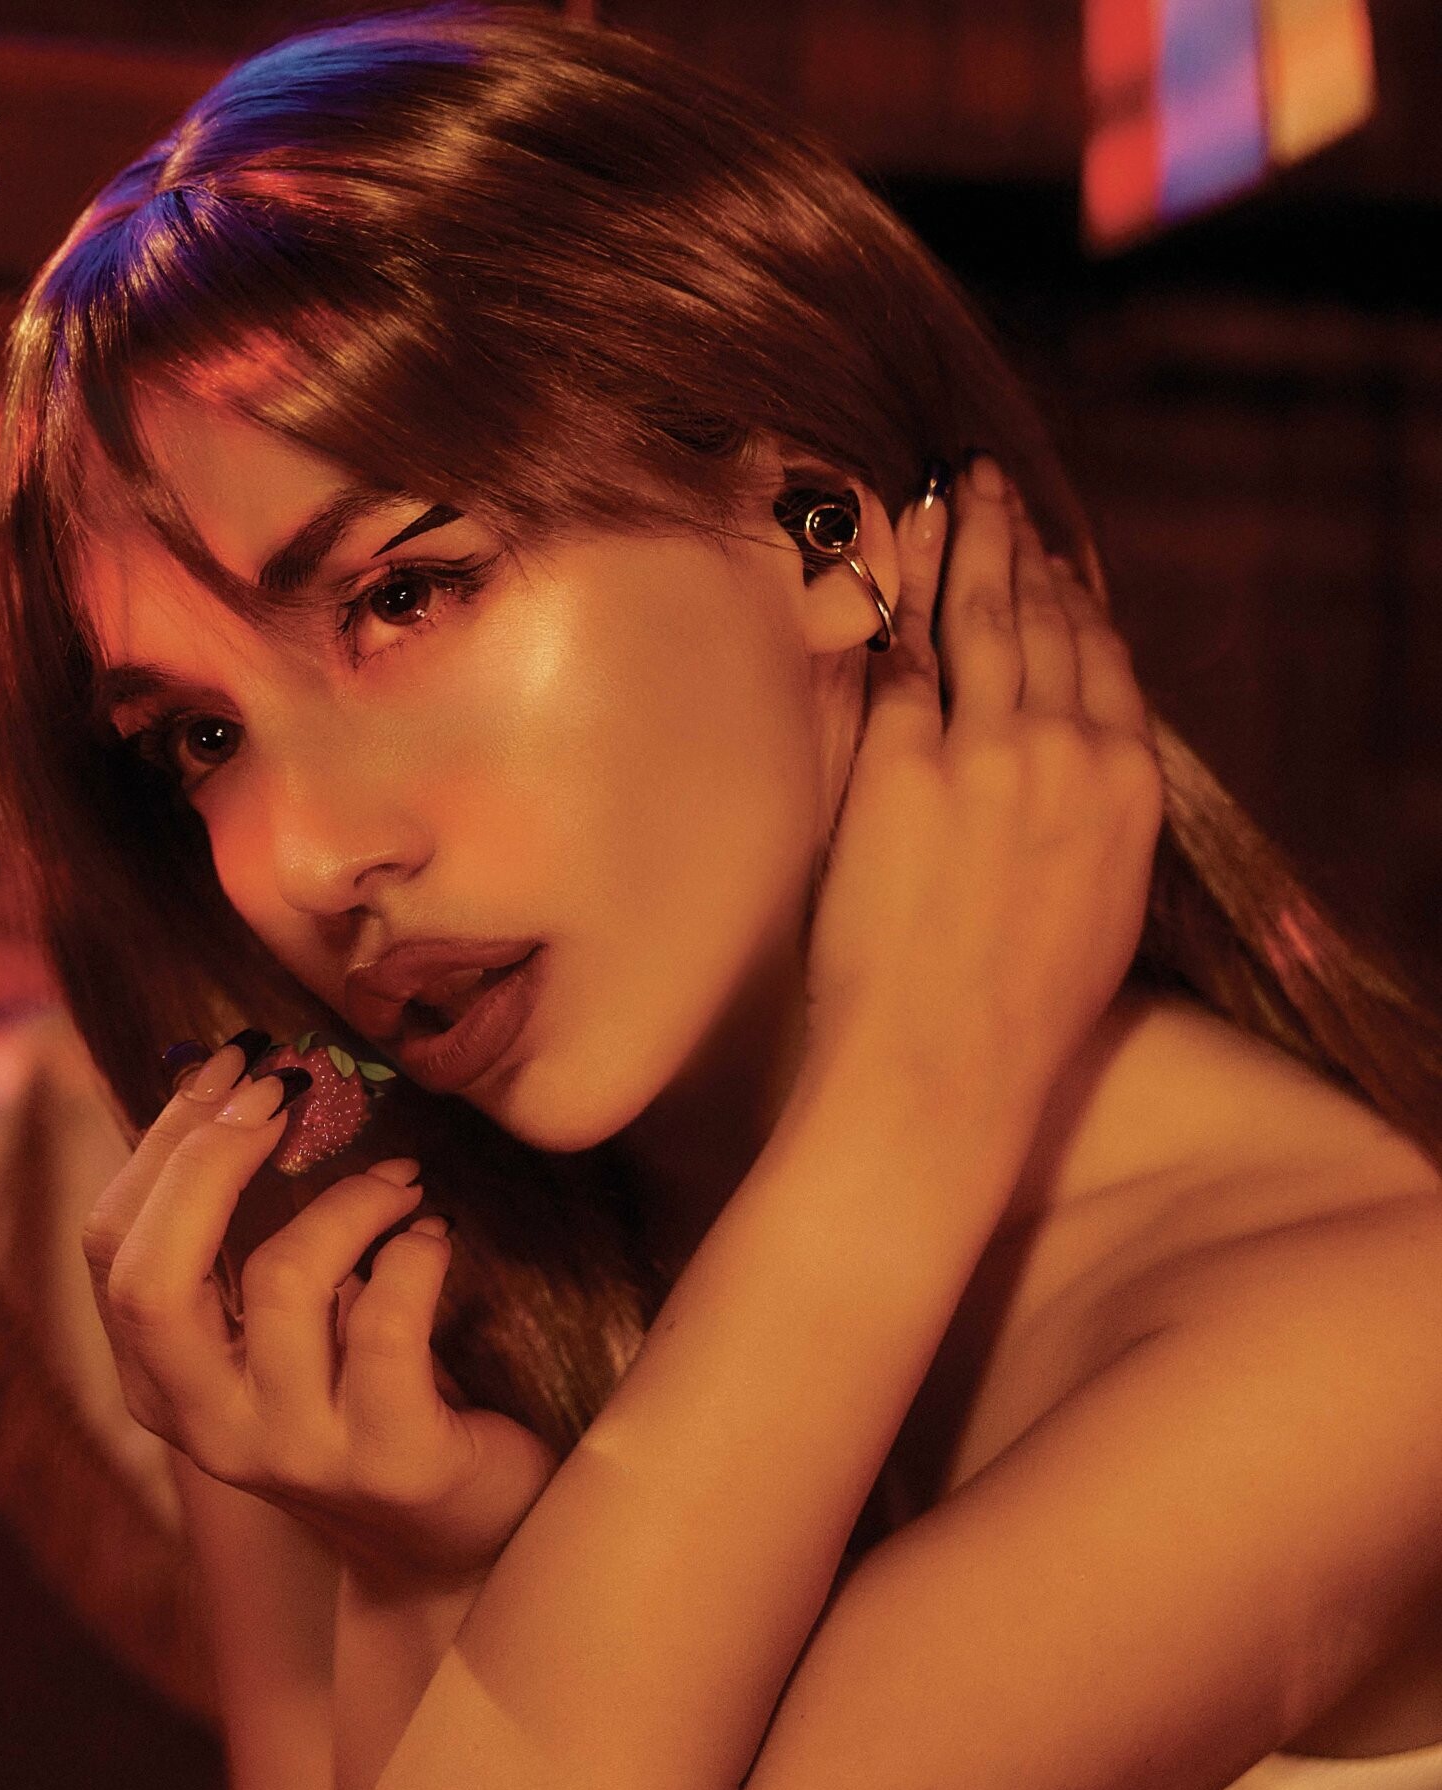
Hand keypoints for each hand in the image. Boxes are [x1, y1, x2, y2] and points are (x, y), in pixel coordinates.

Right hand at [81, 1047, 559, 1589]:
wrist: (458, 1534)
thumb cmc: (376, 1393)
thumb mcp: (295, 1320)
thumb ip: (255, 1236)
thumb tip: (247, 1086)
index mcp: (164, 1379)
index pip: (113, 1246)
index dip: (164, 1141)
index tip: (234, 1064)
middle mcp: (208, 1424)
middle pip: (150, 1277)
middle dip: (211, 1158)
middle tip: (290, 1092)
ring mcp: (295, 1450)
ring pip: (283, 1283)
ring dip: (349, 1200)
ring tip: (403, 1179)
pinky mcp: (391, 1460)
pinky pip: (388, 1322)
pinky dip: (415, 1253)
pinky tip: (437, 1237)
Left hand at [803, 455, 1163, 1112]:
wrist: (947, 1069)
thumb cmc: (1017, 1017)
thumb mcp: (1098, 910)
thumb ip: (1092, 823)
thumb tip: (1073, 781)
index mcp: (1130, 790)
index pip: (1104, 661)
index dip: (1074, 599)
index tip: (1055, 559)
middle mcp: (1072, 752)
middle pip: (1044, 619)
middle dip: (1017, 541)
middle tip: (992, 485)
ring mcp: (990, 751)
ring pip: (982, 615)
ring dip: (967, 539)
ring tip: (954, 491)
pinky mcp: (907, 764)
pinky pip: (906, 656)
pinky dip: (900, 595)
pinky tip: (893, 555)